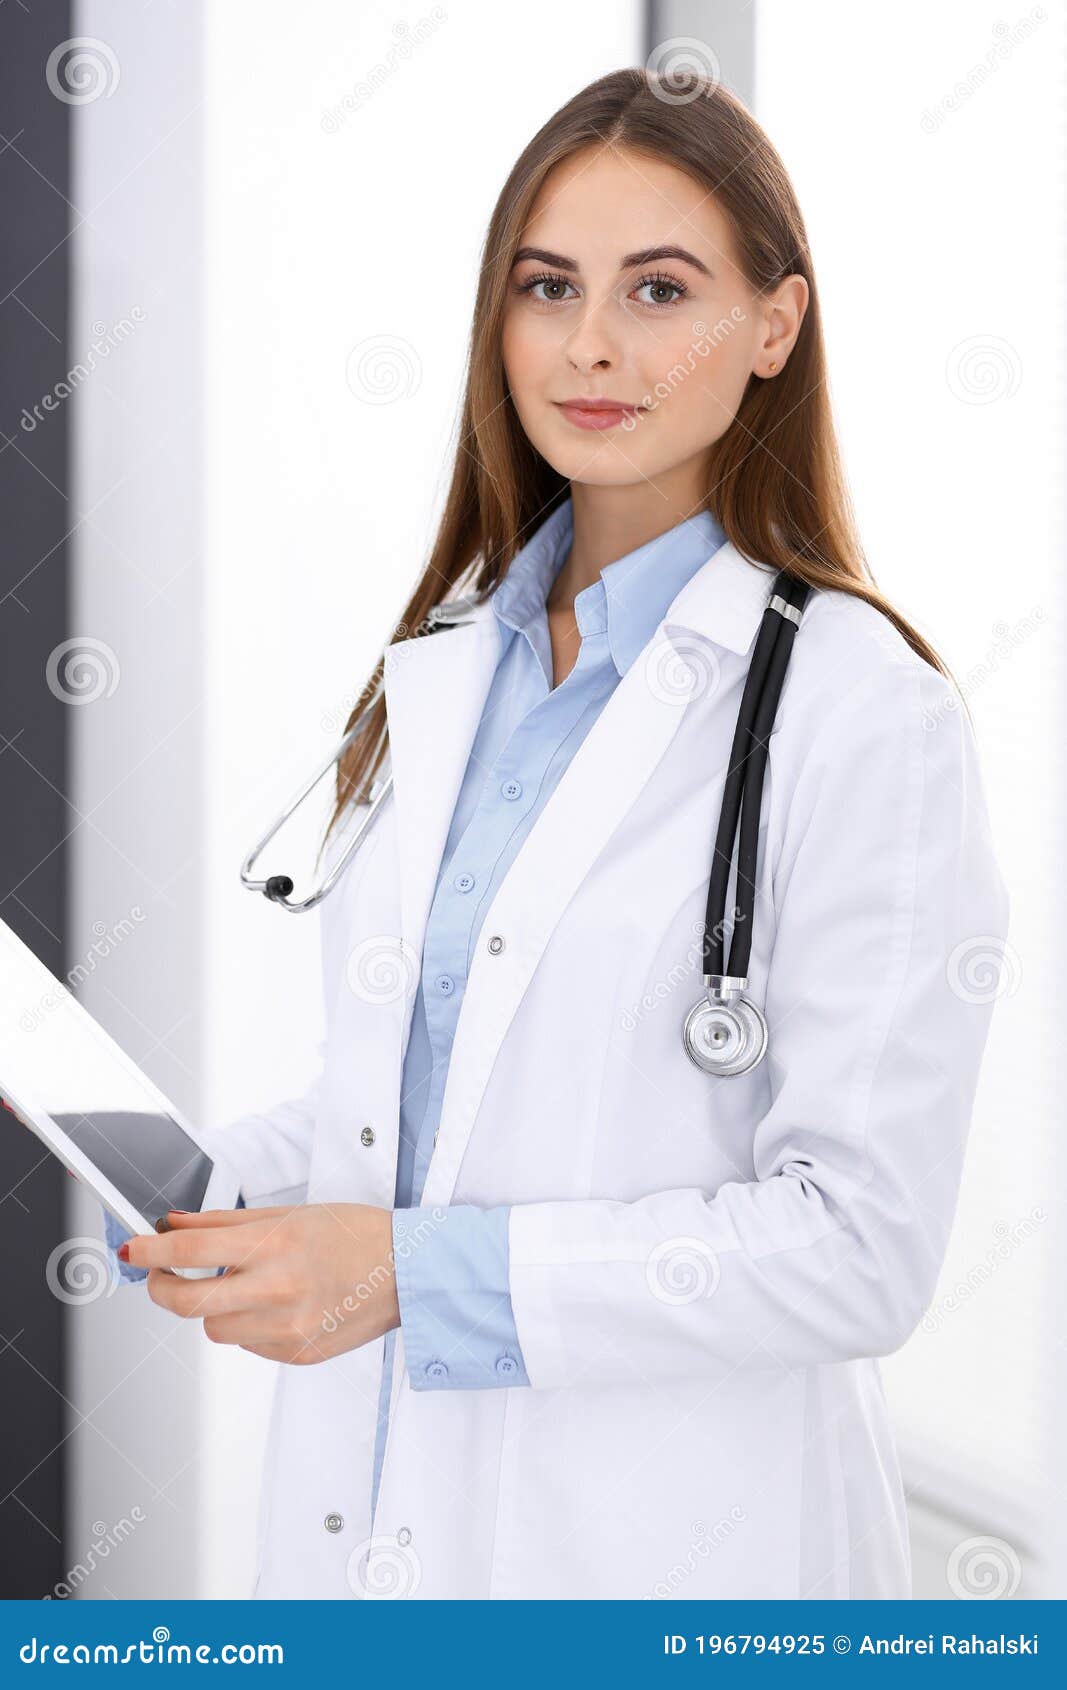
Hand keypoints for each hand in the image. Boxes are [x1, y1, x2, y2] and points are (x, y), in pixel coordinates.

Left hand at [122, 1203, 400, 1363]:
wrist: (409, 1273)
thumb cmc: (356, 1234)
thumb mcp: (291, 1214)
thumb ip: (227, 1223)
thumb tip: (175, 1223)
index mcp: (275, 1247)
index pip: (190, 1251)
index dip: (150, 1250)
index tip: (133, 1248)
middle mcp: (278, 1292)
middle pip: (186, 1303)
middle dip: (161, 1287)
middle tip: (161, 1273)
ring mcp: (287, 1331)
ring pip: (215, 1328)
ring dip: (215, 1308)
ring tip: (246, 1286)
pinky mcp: (297, 1356)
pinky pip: (249, 1344)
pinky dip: (251, 1324)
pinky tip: (280, 1305)